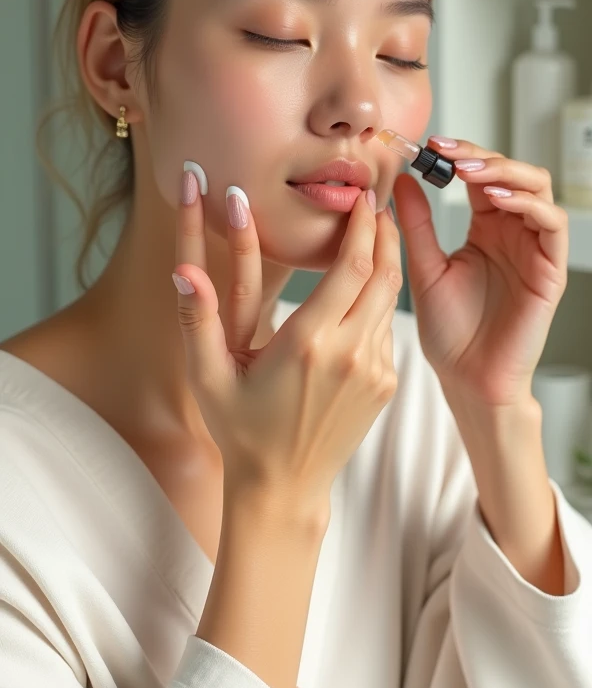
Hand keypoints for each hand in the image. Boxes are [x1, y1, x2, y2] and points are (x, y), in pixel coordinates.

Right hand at [172, 172, 400, 515]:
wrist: (283, 488)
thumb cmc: (240, 430)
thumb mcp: (209, 377)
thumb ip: (197, 320)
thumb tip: (181, 271)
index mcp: (310, 343)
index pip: (354, 267)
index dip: (363, 227)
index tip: (360, 199)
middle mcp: (351, 354)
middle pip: (384, 275)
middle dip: (383, 234)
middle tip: (372, 205)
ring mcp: (374, 371)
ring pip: (391, 300)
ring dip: (385, 264)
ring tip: (372, 235)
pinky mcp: (385, 384)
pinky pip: (388, 328)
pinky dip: (380, 300)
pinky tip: (363, 288)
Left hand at [392, 138, 568, 411]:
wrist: (466, 379)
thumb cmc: (449, 332)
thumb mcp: (423, 266)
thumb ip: (416, 223)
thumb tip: (401, 178)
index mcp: (484, 228)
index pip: (480, 175)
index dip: (459, 153)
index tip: (428, 144)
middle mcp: (512, 233)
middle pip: (512, 172)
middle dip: (481, 154)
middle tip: (448, 152)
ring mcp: (533, 248)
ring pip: (537, 187)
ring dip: (505, 171)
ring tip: (470, 171)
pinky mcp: (550, 269)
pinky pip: (552, 224)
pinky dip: (528, 203)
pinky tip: (498, 199)